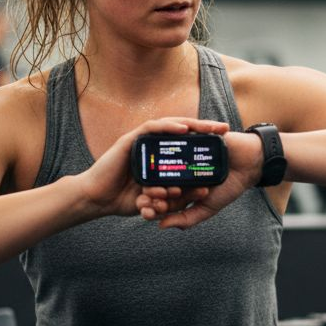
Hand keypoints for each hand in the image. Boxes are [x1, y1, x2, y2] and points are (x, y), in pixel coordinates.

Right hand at [75, 117, 229, 218]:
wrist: (99, 200)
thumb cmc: (125, 200)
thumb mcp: (158, 199)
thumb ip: (176, 195)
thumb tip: (203, 190)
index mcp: (160, 156)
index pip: (186, 144)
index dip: (206, 141)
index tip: (226, 141)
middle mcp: (152, 145)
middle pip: (183, 132)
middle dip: (205, 129)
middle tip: (225, 129)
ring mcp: (142, 140)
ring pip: (171, 126)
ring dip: (192, 125)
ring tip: (210, 127)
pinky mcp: (131, 139)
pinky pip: (152, 128)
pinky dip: (168, 127)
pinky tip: (184, 129)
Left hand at [139, 130, 264, 229]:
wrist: (248, 162)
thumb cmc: (229, 186)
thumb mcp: (207, 207)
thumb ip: (187, 218)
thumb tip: (161, 226)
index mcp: (181, 188)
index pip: (163, 199)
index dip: (153, 207)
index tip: (146, 214)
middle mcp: (178, 172)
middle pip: (159, 182)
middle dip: (151, 194)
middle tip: (144, 201)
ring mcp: (181, 156)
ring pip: (163, 166)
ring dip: (155, 177)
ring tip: (150, 187)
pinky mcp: (186, 140)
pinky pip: (172, 147)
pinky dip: (166, 155)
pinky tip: (158, 164)